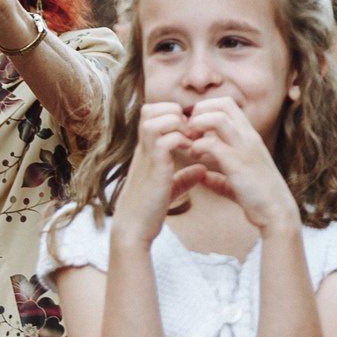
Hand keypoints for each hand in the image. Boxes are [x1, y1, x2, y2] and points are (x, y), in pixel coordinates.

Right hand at [112, 103, 200, 241]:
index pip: (151, 113)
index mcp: (147, 149)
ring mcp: (146, 157)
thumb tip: (202, 170)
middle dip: (173, 111)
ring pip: (153, 120)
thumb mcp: (171, 188)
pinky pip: (163, 142)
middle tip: (191, 129)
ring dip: (175, 124)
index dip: (171, 112)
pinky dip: (179, 141)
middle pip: (149, 109)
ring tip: (190, 138)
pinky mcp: (153, 170)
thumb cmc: (150, 208)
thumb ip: (185, 177)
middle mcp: (143, 148)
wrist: (135, 227)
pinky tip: (191, 152)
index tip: (190, 127)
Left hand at [181, 96, 299, 234]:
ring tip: (190, 142)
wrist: (276, 213)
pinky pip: (212, 143)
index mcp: (249, 137)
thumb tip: (202, 177)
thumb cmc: (258, 198)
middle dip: (199, 112)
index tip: (194, 129)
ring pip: (217, 118)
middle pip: (222, 104)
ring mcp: (244, 148)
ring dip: (197, 126)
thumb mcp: (237, 183)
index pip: (227, 105)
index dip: (206, 110)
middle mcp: (248, 137)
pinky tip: (194, 156)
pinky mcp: (238, 163)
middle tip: (189, 132)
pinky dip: (197, 146)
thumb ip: (219, 178)